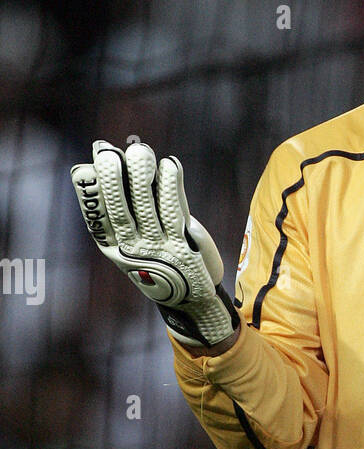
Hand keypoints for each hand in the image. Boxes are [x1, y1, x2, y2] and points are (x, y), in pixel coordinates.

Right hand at [70, 139, 238, 347]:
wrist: (190, 297)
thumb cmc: (159, 257)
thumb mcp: (137, 234)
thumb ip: (126, 200)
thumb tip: (106, 153)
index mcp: (112, 246)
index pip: (98, 216)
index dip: (92, 191)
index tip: (90, 164)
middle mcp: (131, 249)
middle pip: (119, 212)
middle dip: (112, 181)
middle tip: (108, 153)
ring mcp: (157, 249)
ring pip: (146, 209)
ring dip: (141, 179)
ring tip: (139, 151)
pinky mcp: (182, 246)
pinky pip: (174, 213)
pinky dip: (171, 187)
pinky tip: (169, 164)